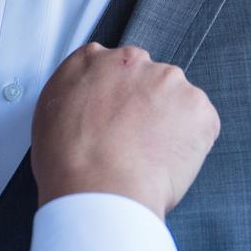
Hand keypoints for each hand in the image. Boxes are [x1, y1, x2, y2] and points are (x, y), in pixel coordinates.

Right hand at [31, 43, 218, 218]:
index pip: (113, 66)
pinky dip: (192, 143)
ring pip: (177, 99)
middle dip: (147, 106)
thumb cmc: (68, 164)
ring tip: (150, 157)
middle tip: (135, 141)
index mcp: (92, 60)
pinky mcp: (197, 106)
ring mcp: (167, 81)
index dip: (118, 95)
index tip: (118, 116)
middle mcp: (131, 61)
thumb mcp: (49, 114)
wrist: (99, 189)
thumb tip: (89, 105)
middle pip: (148, 79)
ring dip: (170, 122)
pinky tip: (168, 162)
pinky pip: (201, 123)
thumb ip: (76, 95)